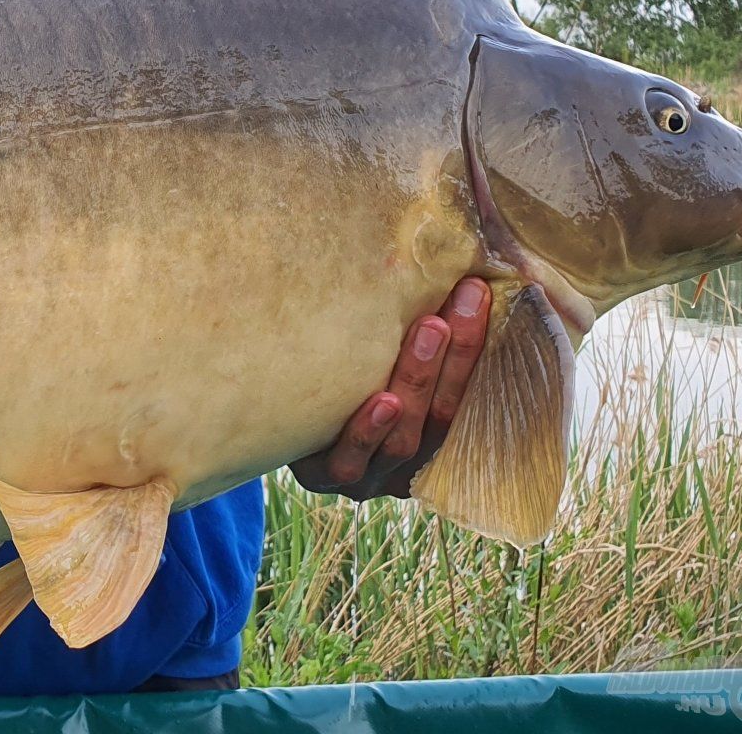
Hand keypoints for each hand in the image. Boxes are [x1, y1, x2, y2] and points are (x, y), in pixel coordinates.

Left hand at [288, 277, 490, 500]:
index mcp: (429, 437)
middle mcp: (404, 464)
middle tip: (464, 299)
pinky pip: (349, 460)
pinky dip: (369, 431)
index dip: (476, 346)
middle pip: (441, 414)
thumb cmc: (331, 381)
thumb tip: (449, 263)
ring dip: (419, 380)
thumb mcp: (373, 361)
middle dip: (456, 355)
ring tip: (430, 330)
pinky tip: (383, 400)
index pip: (466, 395)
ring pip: (403, 437)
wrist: (262, 422)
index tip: (480, 290)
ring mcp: (365, 476)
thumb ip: (411, 332)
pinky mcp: (321, 479)